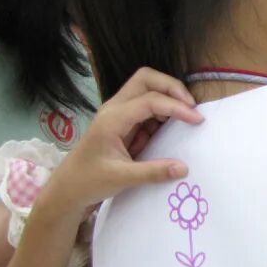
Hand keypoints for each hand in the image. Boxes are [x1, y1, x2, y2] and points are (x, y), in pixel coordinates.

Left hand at [40, 67, 203, 221]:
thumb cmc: (90, 181)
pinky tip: (170, 130)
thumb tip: (184, 168)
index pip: (150, 100)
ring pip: (147, 89)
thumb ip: (153, 172)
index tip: (197, 120)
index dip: (176, 106)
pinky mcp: (123, 122)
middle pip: (146, 79)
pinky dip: (162, 113)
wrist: (68, 187)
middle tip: (191, 107)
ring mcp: (118, 113)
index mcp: (113, 119)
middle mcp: (115, 109)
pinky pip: (146, 108)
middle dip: (171, 87)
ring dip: (168, 99)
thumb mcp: (122, 178)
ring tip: (185, 119)